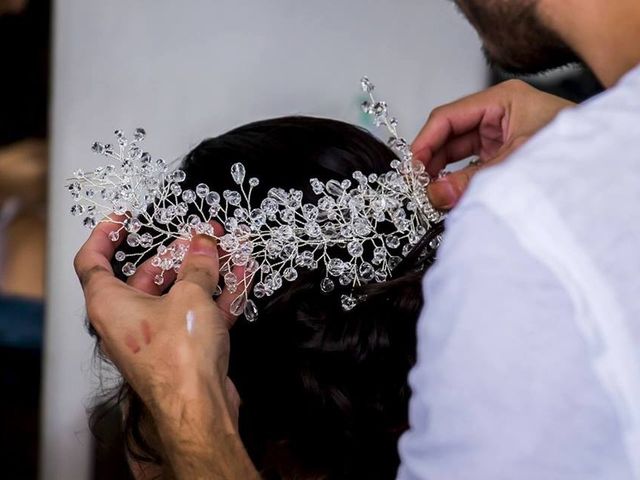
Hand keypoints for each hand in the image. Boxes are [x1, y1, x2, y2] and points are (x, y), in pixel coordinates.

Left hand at [74, 220, 257, 478]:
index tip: (122, 219)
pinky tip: (239, 278)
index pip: (92, 261)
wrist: (199, 408)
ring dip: (202, 272)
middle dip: (176, 252)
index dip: (104, 235)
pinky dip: (215, 296)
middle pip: (146, 275)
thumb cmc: (179, 358)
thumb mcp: (190, 295)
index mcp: (110, 304)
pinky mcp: (181, 349)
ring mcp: (155, 336)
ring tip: (226, 251)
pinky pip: (195, 314)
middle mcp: (127, 320)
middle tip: (201, 235)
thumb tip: (203, 244)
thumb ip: (198, 264)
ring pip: (176, 294)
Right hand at [413, 80, 574, 208]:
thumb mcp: (515, 162)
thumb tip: (438, 193)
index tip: (411, 166)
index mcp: (501, 101)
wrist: (602, 164)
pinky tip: (451, 195)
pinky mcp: (504, 157)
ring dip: (444, 174)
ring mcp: (501, 137)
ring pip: (459, 154)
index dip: (425, 141)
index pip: (448, 117)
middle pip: (450, 136)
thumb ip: (473, 180)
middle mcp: (498, 117)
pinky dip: (460, 182)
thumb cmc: (572, 148)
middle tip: (419, 184)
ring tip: (434, 194)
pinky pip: (472, 167)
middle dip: (433, 161)